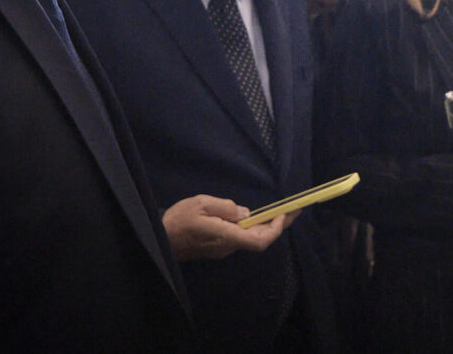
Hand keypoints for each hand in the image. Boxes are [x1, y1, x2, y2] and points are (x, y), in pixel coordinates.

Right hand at [162, 194, 294, 260]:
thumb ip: (226, 207)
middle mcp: (228, 247)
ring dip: (265, 226)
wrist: (159, 237)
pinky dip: (253, 228)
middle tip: (293, 211)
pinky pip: (240, 238)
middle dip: (277, 225)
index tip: (284, 214)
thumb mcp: (202, 203)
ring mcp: (223, 249)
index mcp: (226, 236)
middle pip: (259, 240)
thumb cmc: (179, 219)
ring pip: (250, 239)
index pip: (260, 241)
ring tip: (278, 212)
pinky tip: (256, 218)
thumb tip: (246, 213)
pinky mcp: (218, 248)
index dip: (276, 229)